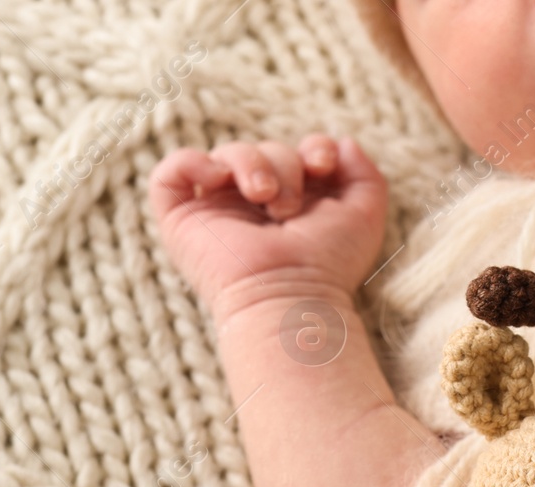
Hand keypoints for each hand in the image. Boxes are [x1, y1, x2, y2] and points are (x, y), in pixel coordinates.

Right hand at [147, 134, 387, 318]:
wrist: (292, 295)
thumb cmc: (329, 265)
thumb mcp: (365, 215)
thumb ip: (365, 174)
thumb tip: (343, 142)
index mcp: (294, 204)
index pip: (297, 153)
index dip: (313, 147)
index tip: (324, 164)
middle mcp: (254, 206)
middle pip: (266, 150)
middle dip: (285, 164)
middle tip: (291, 206)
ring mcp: (216, 211)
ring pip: (227, 153)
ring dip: (252, 164)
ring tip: (266, 199)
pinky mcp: (181, 220)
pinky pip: (170, 173)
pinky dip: (192, 162)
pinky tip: (219, 178)